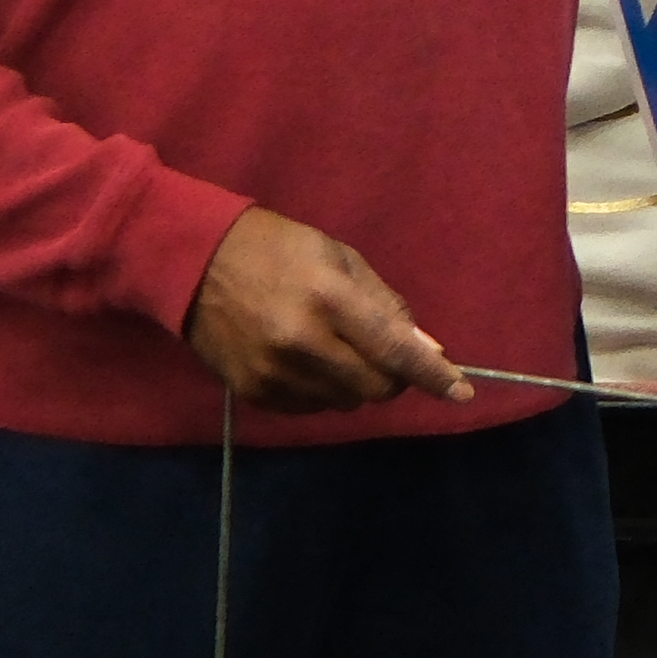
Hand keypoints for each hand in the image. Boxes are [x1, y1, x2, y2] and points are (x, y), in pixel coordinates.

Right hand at [185, 206, 457, 413]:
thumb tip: (427, 349)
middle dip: (392, 378)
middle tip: (383, 355)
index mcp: (328, 298)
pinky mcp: (254, 392)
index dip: (432, 375)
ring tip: (333, 347)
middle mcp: (302, 342)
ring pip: (346, 403)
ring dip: (355, 383)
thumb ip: (384, 304)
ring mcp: (275, 372)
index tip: (462, 392)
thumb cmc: (277, 248)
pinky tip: (306, 360)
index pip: (394, 350)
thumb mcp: (338, 257)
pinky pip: (312, 409)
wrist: (194, 263)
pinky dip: (323, 391)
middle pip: (375, 388)